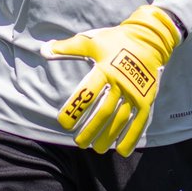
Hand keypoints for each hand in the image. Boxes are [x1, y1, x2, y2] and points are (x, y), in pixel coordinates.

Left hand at [43, 6, 180, 155]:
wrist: (149, 39)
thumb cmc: (114, 41)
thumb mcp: (90, 41)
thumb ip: (67, 48)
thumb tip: (43, 49)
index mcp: (105, 68)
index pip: (88, 92)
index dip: (76, 109)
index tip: (64, 123)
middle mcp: (120, 82)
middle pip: (104, 111)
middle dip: (91, 129)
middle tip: (79, 142)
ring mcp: (135, 92)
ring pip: (121, 119)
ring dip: (108, 136)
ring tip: (95, 148)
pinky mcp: (146, 99)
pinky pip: (139, 121)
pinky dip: (131, 137)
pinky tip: (121, 150)